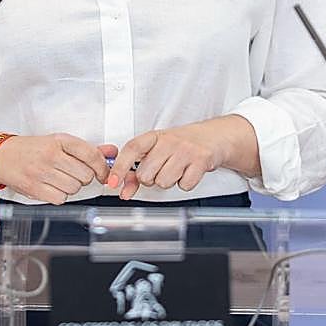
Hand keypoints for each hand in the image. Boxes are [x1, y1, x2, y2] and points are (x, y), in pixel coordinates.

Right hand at [0, 134, 115, 204]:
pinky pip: (60, 198)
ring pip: (74, 188)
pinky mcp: (34, 188)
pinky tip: (52, 187)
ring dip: (72, 187)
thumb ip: (87, 149)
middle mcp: (51, 155)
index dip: (103, 167)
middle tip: (74, 174)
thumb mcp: (59, 142)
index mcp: (59, 140)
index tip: (103, 173)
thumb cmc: (32, 149)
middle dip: (84, 178)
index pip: (91, 154)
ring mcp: (41, 172)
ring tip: (60, 179)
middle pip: (85, 175)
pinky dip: (60, 196)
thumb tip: (112, 151)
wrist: (2, 156)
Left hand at [107, 122, 225, 200]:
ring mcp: (186, 151)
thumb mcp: (157, 150)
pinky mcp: (201, 161)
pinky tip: (188, 172)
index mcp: (154, 136)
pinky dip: (185, 183)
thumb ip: (138, 168)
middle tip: (160, 169)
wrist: (212, 137)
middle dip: (150, 178)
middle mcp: (169, 141)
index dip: (119, 167)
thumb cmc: (180, 145)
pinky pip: (184, 185)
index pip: (131, 149)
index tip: (112, 182)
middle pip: (146, 174)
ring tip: (176, 169)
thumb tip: (122, 189)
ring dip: (168, 181)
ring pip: (163, 182)